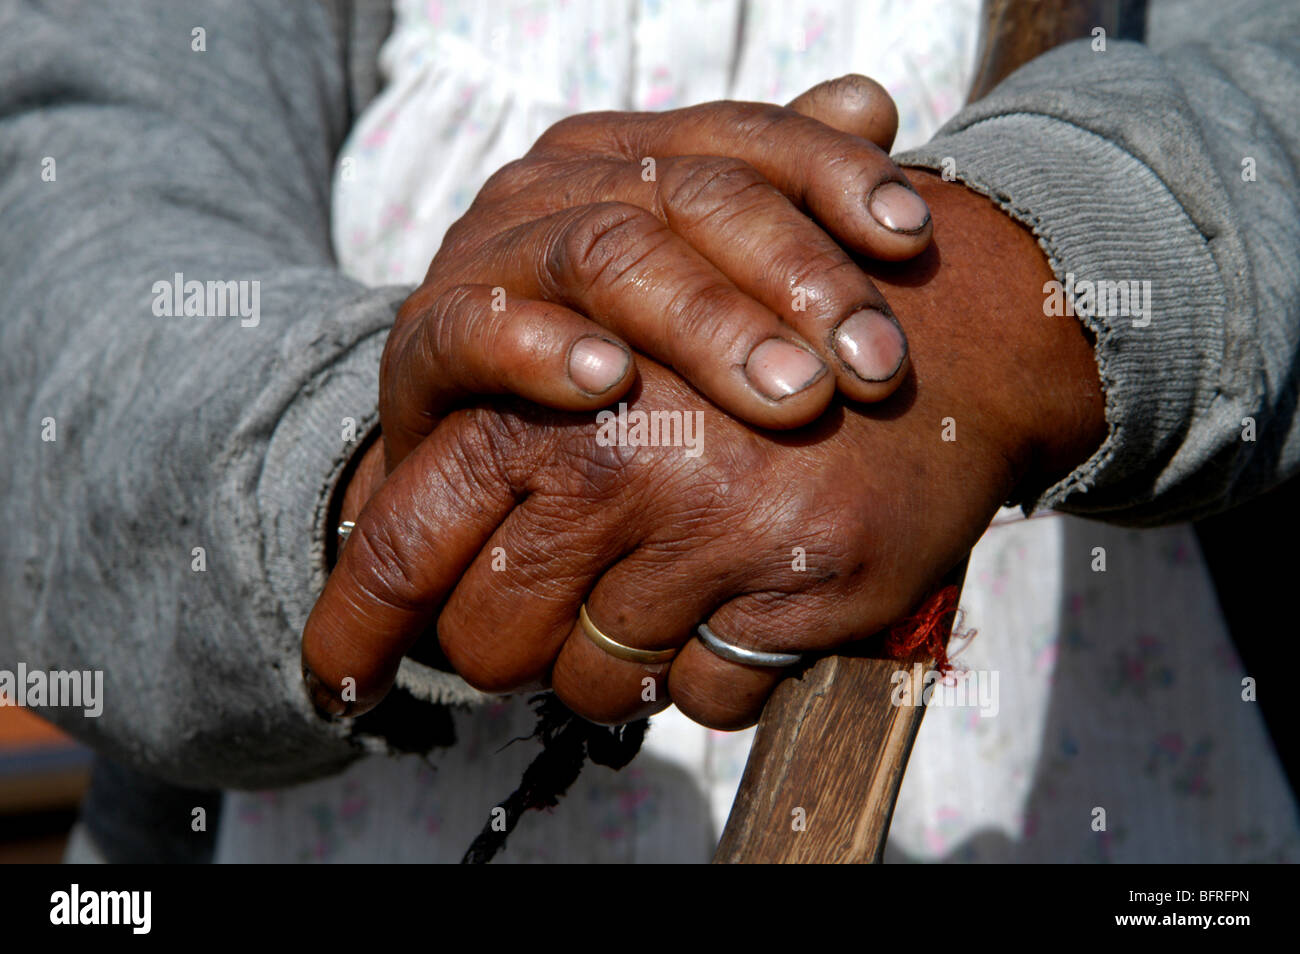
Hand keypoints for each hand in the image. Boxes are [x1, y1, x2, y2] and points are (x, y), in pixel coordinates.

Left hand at [305, 171, 1105, 728]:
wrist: (939, 331)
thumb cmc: (757, 346)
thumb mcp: (614, 351)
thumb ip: (510, 437)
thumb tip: (407, 544)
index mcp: (543, 400)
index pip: (402, 537)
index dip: (355, 628)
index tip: (335, 686)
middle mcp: (611, 464)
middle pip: (488, 640)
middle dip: (510, 650)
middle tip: (558, 621)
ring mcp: (709, 532)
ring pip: (599, 689)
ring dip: (620, 667)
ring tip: (674, 591)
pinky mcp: (796, 589)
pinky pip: (709, 700)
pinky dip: (719, 673)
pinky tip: (754, 599)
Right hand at [378, 75, 931, 471]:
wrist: (477, 431)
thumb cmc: (618, 354)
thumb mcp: (705, 272)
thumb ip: (781, 191)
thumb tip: (872, 101)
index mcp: (634, 156)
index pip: (746, 138)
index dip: (835, 177)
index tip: (913, 241)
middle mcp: (562, 184)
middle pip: (691, 195)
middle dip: (794, 277)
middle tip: (872, 368)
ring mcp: (491, 252)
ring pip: (604, 254)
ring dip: (704, 323)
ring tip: (789, 395)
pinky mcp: (428, 335)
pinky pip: (479, 328)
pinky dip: (543, 350)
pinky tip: (612, 384)